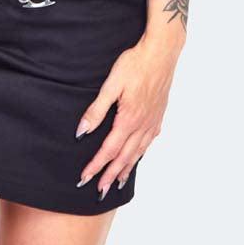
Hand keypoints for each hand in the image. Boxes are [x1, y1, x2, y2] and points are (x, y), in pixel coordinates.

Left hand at [74, 37, 180, 199]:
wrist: (161, 53)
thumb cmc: (134, 64)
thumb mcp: (111, 84)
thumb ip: (96, 110)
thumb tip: (82, 132)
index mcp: (128, 120)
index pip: (108, 150)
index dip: (95, 166)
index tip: (84, 179)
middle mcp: (142, 126)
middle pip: (123, 157)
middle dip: (109, 175)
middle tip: (99, 191)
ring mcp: (152, 122)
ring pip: (137, 153)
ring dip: (126, 169)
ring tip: (117, 183)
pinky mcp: (158, 115)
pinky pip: (148, 142)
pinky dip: (140, 154)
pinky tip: (137, 156)